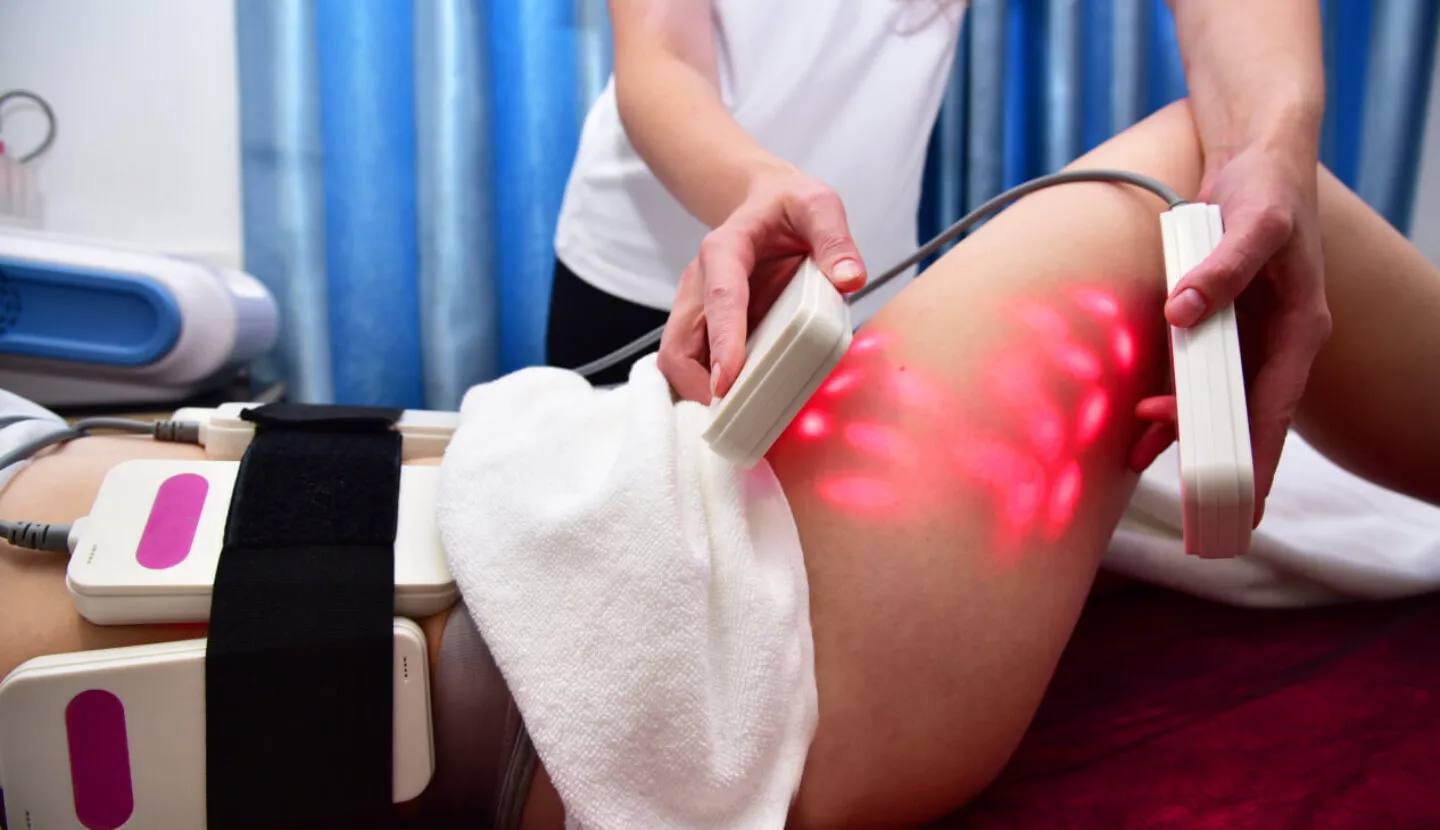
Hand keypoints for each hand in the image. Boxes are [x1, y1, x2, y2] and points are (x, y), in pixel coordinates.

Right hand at [658, 168, 866, 401]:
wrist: (765, 203)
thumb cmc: (789, 207)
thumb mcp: (818, 205)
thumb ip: (834, 238)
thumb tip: (849, 278)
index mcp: (725, 248)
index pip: (720, 298)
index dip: (723, 341)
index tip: (727, 381)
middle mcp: (700, 281)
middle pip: (677, 343)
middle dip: (697, 383)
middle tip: (734, 413)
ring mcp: (697, 306)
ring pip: (676, 359)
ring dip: (698, 391)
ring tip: (739, 416)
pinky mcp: (704, 324)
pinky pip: (694, 362)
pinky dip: (708, 387)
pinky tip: (740, 401)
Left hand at [1129, 143, 1330, 526]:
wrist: (1254, 158)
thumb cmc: (1264, 190)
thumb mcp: (1252, 222)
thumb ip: (1222, 268)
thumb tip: (1184, 311)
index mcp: (1299, 329)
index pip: (1275, 406)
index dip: (1258, 456)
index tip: (1243, 500)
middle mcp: (1277, 342)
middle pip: (1247, 417)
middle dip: (1220, 463)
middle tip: (1198, 513)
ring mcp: (1249, 336)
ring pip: (1217, 401)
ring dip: (1183, 434)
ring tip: (1143, 465)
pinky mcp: (1221, 326)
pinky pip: (1197, 376)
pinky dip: (1171, 400)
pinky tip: (1141, 427)